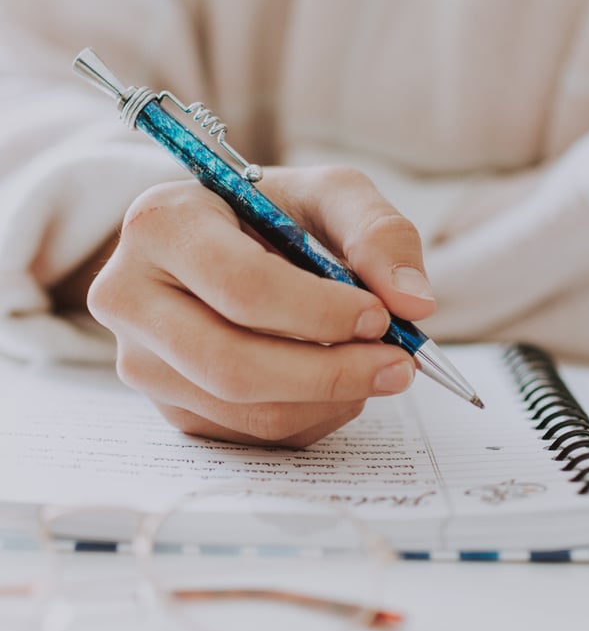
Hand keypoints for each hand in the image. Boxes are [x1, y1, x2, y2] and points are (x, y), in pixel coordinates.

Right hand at [87, 166, 435, 445]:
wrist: (221, 246)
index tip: (380, 316)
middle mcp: (130, 297)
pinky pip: (248, 434)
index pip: (241, 287)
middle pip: (232, 365)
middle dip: (330, 373)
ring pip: (244, 410)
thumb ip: (379, 233)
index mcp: (161, 225)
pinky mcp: (167, 406)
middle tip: (398, 365)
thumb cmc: (272, 215)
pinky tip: (333, 382)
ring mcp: (141, 361)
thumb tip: (415, 303)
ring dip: (328, 400)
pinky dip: (311, 417)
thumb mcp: (328, 196)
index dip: (320, 312)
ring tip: (373, 367)